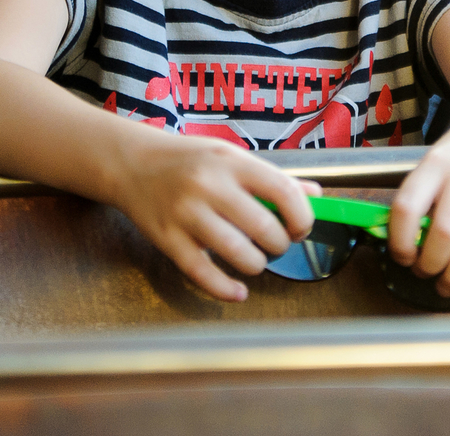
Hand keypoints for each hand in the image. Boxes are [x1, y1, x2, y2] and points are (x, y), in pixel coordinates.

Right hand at [112, 132, 316, 301]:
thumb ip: (273, 178)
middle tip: (276, 243)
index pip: (283, 191)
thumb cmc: (190, 160)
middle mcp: (209, 186)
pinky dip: (226, 290)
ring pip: (238, 254)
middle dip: (280, 244)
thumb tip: (315, 195)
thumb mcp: (232, 157)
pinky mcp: (168, 240)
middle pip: (264, 228)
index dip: (302, 217)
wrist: (133, 163)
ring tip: (255, 259)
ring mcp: (186, 214)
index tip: (301, 227)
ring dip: (257, 264)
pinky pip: (203, 274)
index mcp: (232, 162)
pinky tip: (238, 292)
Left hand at [384, 125, 449, 296]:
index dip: (400, 240)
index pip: (408, 206)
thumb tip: (404, 245)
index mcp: (436, 161)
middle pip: (444, 232)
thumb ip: (420, 197)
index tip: (402, 256)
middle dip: (430, 264)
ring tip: (447, 283)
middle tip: (424, 273)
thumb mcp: (435, 161)